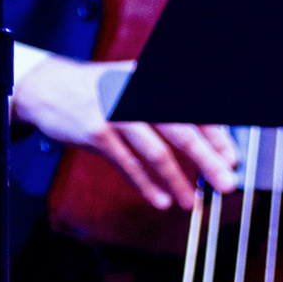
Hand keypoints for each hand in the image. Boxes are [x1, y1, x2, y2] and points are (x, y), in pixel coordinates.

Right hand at [11, 52, 238, 211]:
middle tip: (227, 183)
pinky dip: (146, 185)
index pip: (193, 109)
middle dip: (208, 160)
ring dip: (178, 180)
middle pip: (182, 130)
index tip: (232, 158)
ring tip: (194, 202)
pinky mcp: (96, 133)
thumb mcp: (136, 85)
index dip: (217, 135)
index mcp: (153, 80)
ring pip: (155, 152)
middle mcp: (139, 92)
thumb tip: (207, 137)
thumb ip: (166, 108)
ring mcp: (117, 113)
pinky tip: (161, 200)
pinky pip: (127, 164)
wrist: (50, 87)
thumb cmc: (103, 89)